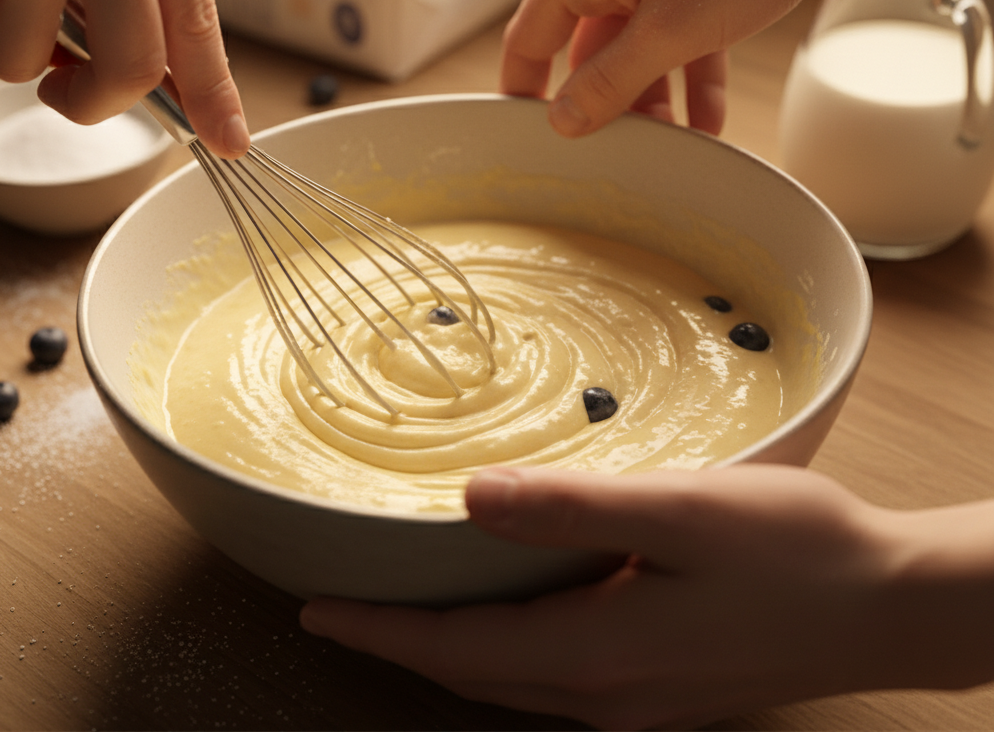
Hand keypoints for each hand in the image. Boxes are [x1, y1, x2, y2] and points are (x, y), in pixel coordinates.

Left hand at [299, 465, 889, 728]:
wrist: (890, 608)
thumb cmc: (791, 552)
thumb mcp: (677, 510)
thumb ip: (570, 508)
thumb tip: (472, 499)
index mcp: (595, 654)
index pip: (454, 648)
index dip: (378, 630)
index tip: (314, 610)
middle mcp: (606, 697)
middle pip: (475, 674)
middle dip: (404, 645)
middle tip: (347, 610)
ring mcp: (641, 704)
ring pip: (515, 683)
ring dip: (455, 649)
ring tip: (411, 611)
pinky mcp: (669, 692)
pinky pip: (560, 680)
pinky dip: (512, 650)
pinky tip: (519, 618)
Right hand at [500, 0, 832, 139]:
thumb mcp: (670, 32)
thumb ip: (610, 81)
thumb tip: (562, 120)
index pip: (529, 37)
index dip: (526, 90)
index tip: (532, 138)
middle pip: (586, 50)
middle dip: (606, 103)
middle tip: (621, 152)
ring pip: (633, 49)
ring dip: (652, 97)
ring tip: (674, 146)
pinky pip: (672, 37)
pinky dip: (687, 76)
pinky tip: (707, 121)